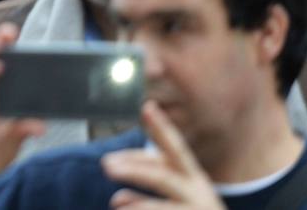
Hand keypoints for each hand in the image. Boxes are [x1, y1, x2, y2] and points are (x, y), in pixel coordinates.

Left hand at [101, 101, 222, 208]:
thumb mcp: (179, 198)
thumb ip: (148, 193)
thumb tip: (116, 198)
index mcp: (195, 180)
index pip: (176, 150)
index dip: (163, 128)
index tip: (148, 107)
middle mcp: (199, 195)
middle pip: (165, 177)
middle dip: (137, 169)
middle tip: (107, 165)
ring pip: (166, 208)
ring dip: (139, 205)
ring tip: (115, 204)